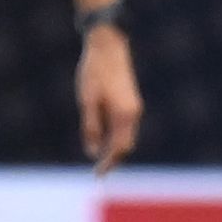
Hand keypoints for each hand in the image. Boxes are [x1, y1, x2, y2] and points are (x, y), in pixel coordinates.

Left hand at [78, 26, 143, 174]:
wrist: (108, 46)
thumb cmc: (94, 73)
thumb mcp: (87, 102)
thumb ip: (91, 128)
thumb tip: (92, 152)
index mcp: (124, 115)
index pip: (119, 148)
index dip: (108, 163)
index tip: (97, 175)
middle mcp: (134, 113)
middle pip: (126, 145)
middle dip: (113, 159)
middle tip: (98, 171)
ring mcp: (134, 107)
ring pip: (127, 136)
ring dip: (115, 148)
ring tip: (99, 159)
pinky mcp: (130, 101)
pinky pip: (126, 126)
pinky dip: (116, 137)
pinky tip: (103, 139)